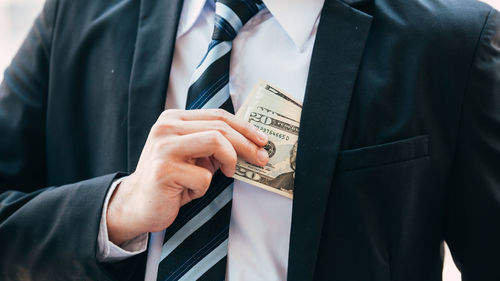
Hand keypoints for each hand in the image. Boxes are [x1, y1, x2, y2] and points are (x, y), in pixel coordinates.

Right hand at [106, 109, 268, 244]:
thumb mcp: (192, 155)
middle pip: (220, 127)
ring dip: (230, 161)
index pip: (218, 115)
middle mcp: (166, 127)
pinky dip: (204, 188)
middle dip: (247, 144)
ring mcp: (164, 147)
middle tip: (261, 158)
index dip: (244, 127)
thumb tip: (251, 144)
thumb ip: (213, 144)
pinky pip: (204, 177)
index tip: (262, 140)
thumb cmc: (170, 180)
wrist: (136, 204)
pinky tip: (189, 191)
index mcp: (173, 118)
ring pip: (216, 142)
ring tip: (226, 173)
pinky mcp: (164, 170)